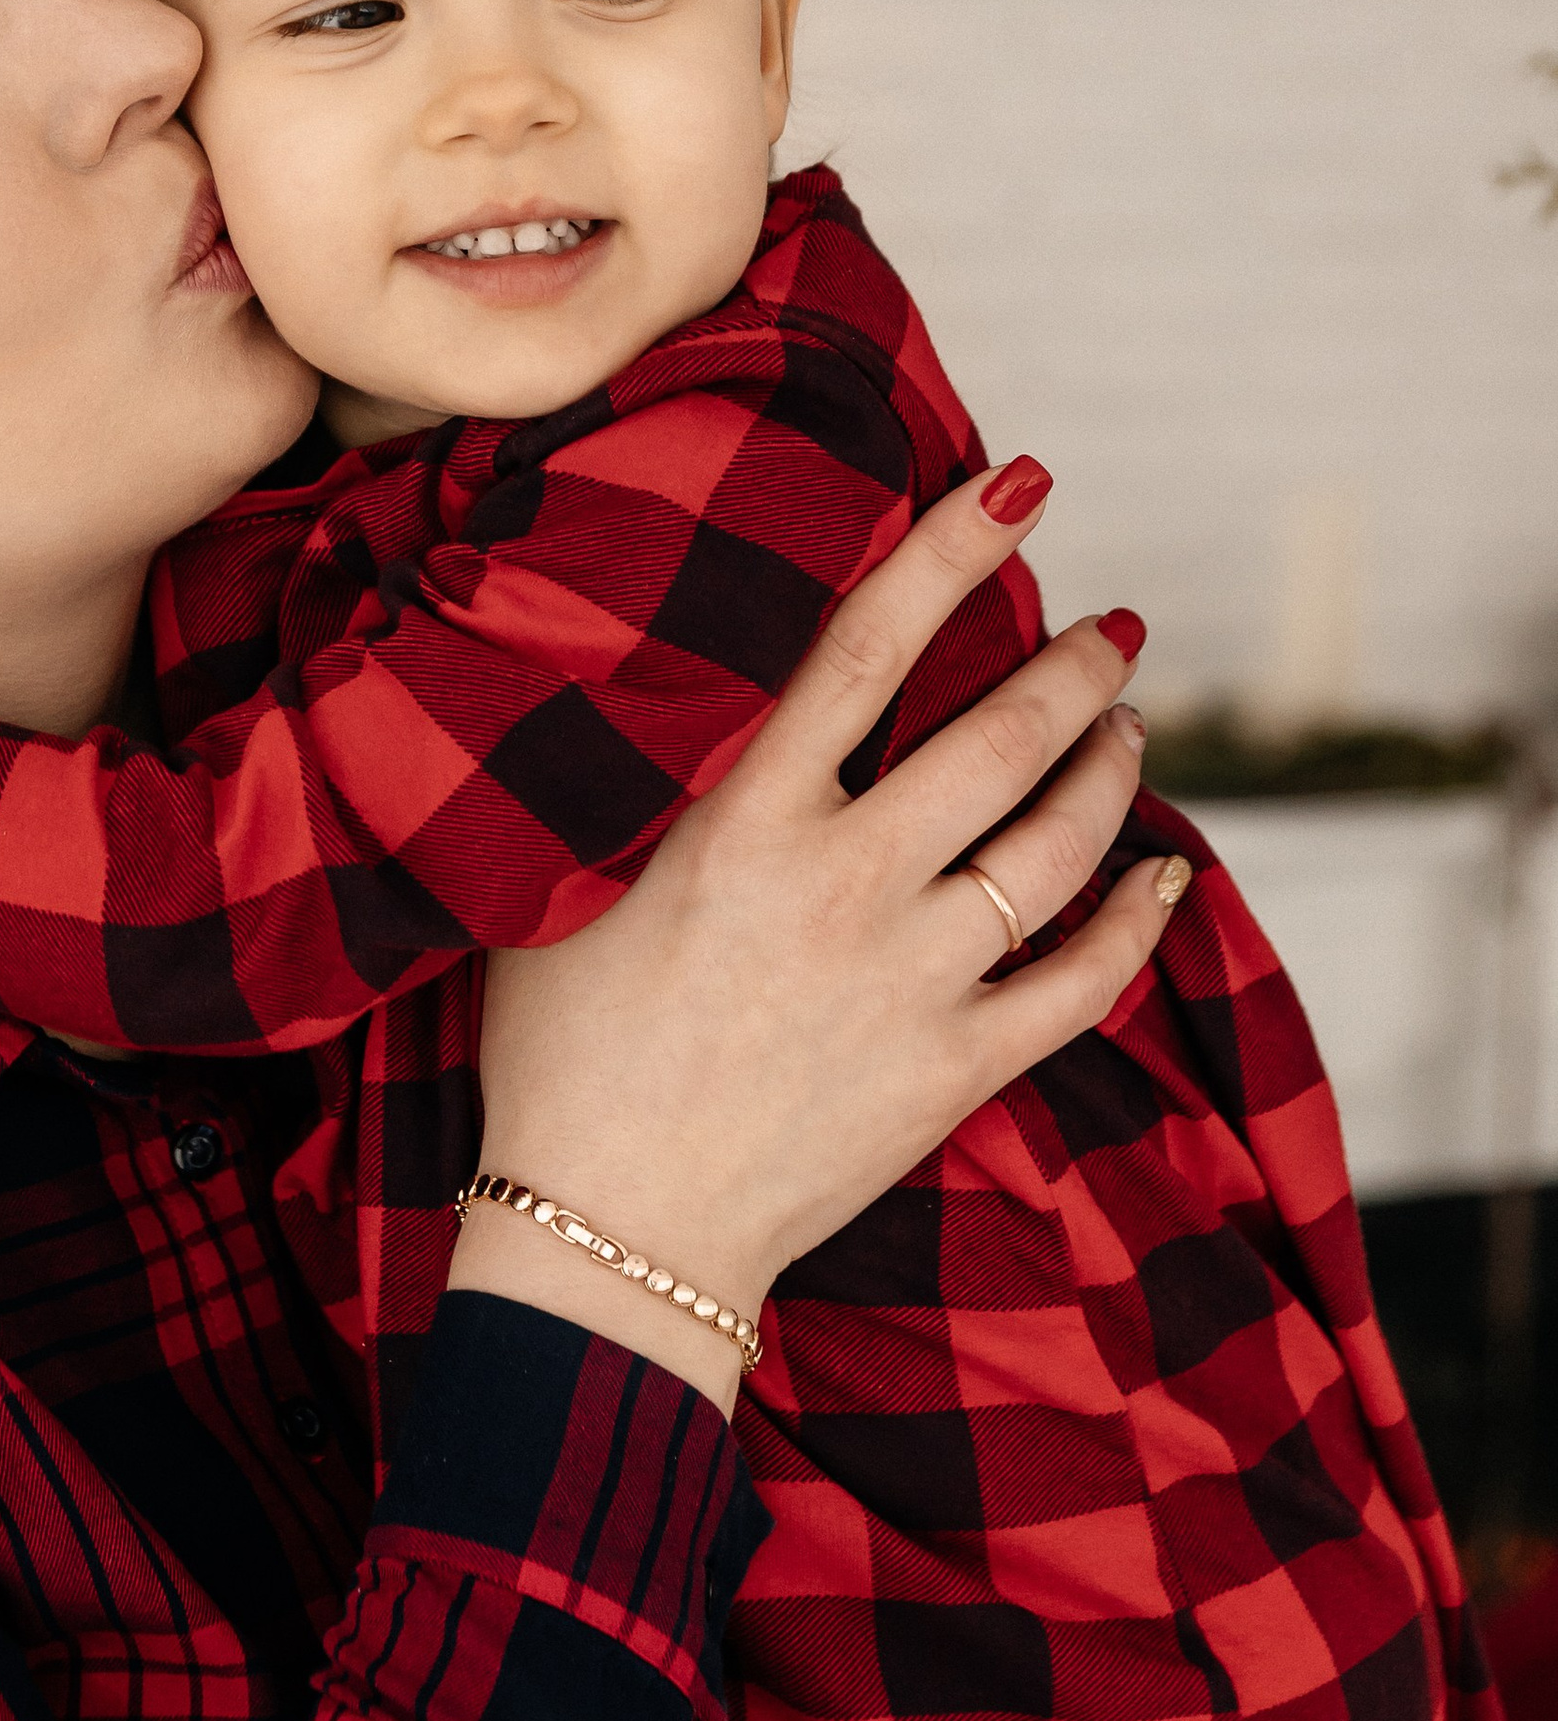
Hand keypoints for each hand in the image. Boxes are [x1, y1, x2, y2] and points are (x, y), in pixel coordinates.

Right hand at [458, 465, 1175, 1405]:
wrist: (607, 1235)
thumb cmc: (559, 1056)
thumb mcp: (566, 884)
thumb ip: (642, 785)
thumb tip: (667, 683)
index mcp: (744, 821)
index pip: (866, 646)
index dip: (949, 551)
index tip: (1016, 485)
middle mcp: (845, 881)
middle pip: (998, 736)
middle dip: (1075, 666)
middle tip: (1111, 627)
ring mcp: (913, 977)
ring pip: (1055, 844)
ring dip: (1108, 770)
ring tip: (1129, 728)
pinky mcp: (955, 1068)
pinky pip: (1082, 979)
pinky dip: (1136, 919)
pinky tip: (1162, 878)